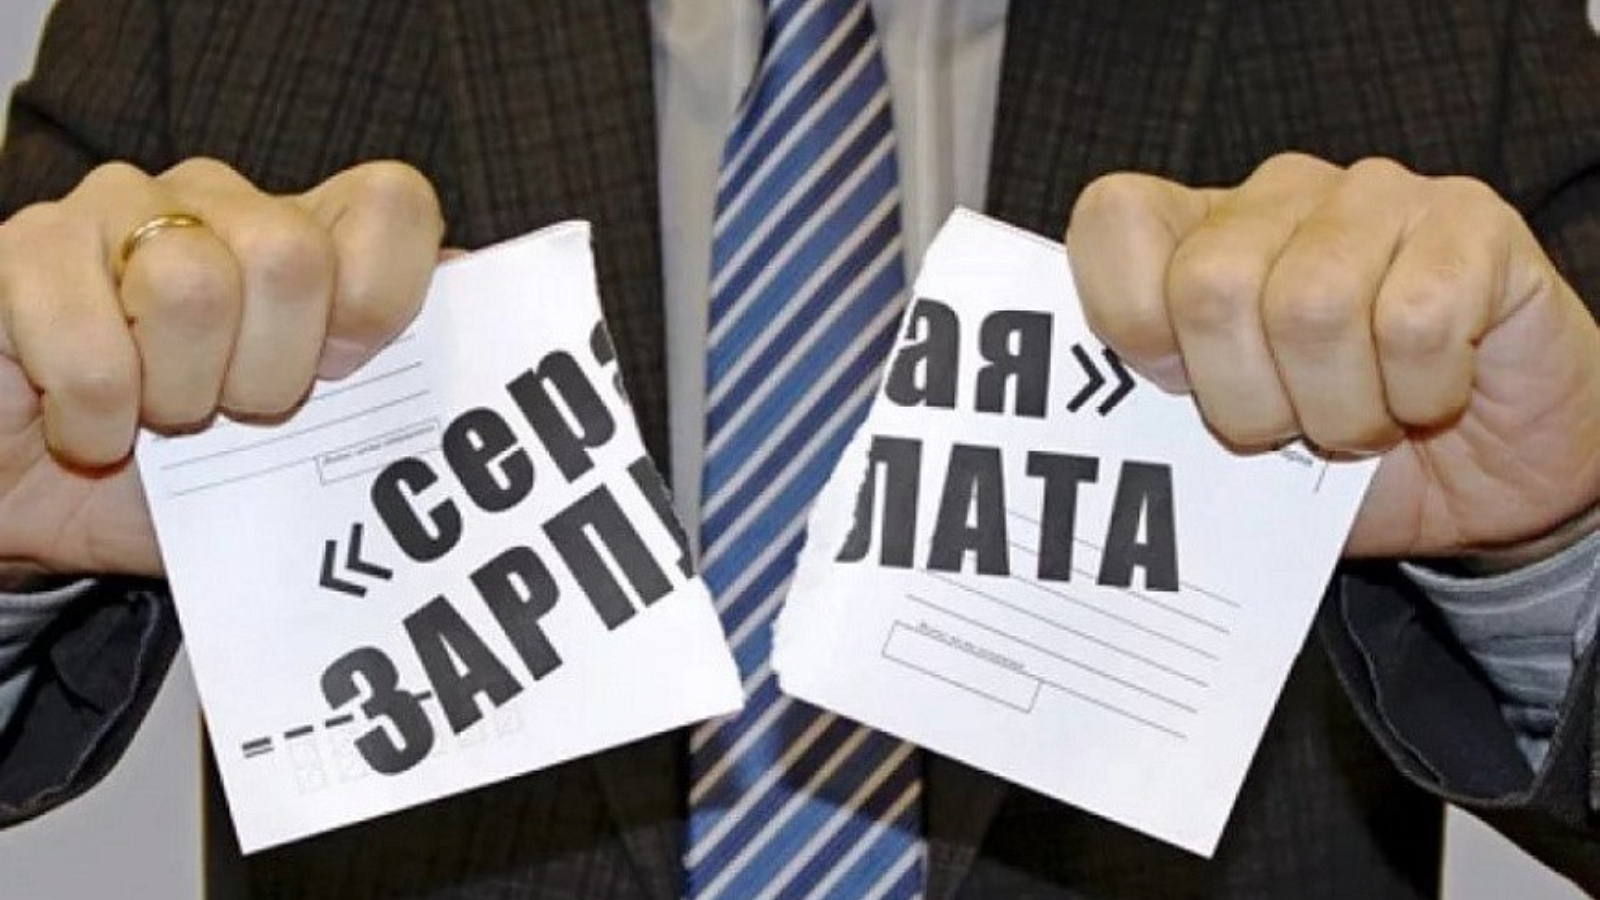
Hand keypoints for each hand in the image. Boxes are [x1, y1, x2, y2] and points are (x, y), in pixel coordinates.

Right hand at [0, 158, 443, 576]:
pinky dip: (96, 413)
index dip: (380, 301)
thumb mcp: (303, 459)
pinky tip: (91, 426)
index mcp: (307, 238)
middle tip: (236, 417)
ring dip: (179, 395)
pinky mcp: (30, 250)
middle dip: (271, 376)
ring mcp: (119, 212)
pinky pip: (88, 333)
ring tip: (162, 421)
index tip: (341, 375)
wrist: (41, 504)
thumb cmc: (187, 481)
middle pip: (294, 255)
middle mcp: (221, 205)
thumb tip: (498, 378)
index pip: (392, 204)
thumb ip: (393, 408)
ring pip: (193, 284)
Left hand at [1066, 153, 1599, 561]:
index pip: (1112, 220)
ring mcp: (1374, 197)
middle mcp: (1275, 196)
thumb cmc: (1332, 462)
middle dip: (1245, 401)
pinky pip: (1416, 321)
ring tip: (1364, 423)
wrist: (1480, 479)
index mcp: (1194, 234)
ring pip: (1312, 307)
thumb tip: (1094, 426)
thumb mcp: (1222, 454)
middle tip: (1290, 431)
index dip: (1129, 317)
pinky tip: (1431, 394)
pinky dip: (1421, 392)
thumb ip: (1153, 419)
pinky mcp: (1468, 222)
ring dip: (1341, 412)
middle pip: (1209, 286)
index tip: (1173, 386)